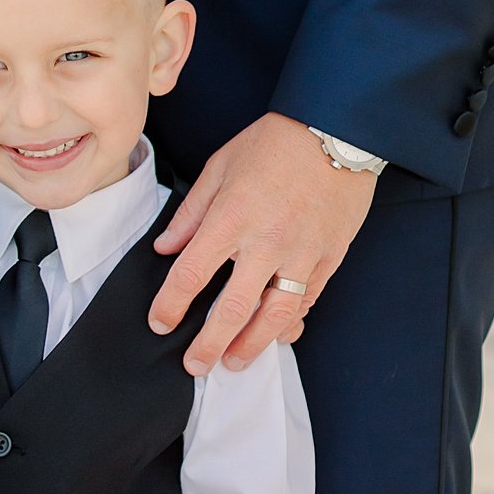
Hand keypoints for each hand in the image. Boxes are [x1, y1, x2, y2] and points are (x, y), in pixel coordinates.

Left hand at [150, 113, 375, 372]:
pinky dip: (291, 322)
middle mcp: (266, 241)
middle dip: (209, 344)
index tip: (160, 322)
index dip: (171, 305)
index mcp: (231, 217)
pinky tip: (277, 335)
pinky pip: (308, 300)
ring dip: (252, 346)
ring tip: (234, 362)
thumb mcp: (220, 166)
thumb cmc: (273, 143)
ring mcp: (302, 252)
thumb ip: (192, 212)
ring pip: (275, 315)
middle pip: (233, 308)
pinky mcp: (330, 256)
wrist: (334, 129)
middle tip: (195, 365)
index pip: (191, 274)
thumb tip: (166, 248)